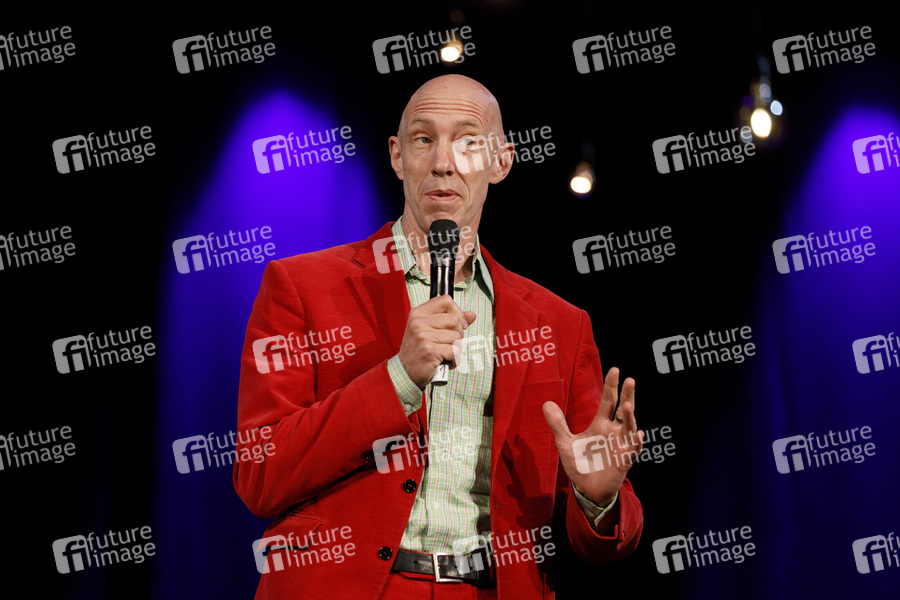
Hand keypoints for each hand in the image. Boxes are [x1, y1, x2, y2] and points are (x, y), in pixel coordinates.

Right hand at [398, 295, 476, 387]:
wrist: (405, 371)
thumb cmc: (419, 350)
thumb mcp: (429, 329)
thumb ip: (450, 320)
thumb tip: (471, 315)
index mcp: (418, 313)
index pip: (446, 300)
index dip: (457, 311)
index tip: (459, 323)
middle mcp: (418, 322)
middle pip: (455, 320)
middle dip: (458, 334)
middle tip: (447, 343)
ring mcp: (423, 336)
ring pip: (456, 336)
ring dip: (455, 348)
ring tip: (444, 353)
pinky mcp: (429, 351)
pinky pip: (454, 351)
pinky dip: (454, 359)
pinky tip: (445, 361)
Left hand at [542, 368, 642, 505]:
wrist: (586, 488)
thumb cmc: (580, 463)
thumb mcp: (565, 442)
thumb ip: (557, 423)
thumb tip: (546, 402)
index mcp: (601, 424)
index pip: (609, 401)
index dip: (612, 386)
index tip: (615, 370)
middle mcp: (614, 431)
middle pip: (623, 409)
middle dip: (627, 394)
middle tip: (629, 379)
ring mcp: (621, 445)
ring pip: (630, 427)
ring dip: (630, 416)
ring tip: (627, 405)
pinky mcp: (624, 460)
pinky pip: (633, 450)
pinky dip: (636, 442)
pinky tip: (638, 434)